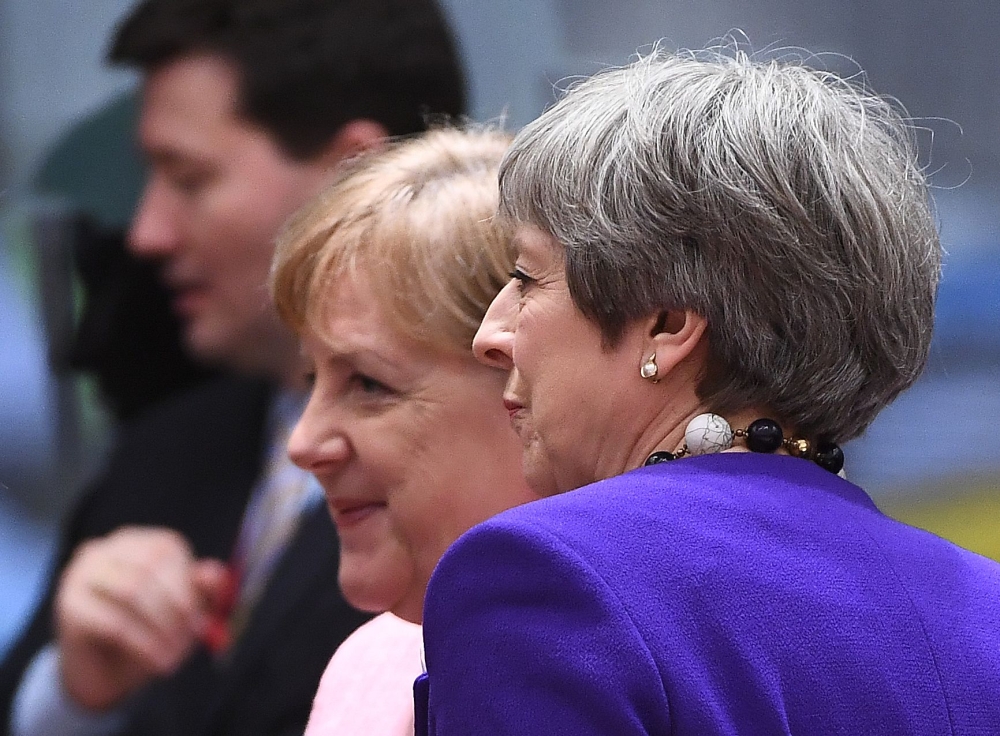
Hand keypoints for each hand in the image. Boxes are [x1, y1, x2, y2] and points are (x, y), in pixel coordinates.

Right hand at [54, 526, 227, 710]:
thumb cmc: (146, 631)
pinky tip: (157, 662)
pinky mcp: (68, 605)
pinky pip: (112, 622)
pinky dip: (143, 644)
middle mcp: (105, 549)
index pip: (167, 549)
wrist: (101, 671)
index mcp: (136, 542)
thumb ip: (201, 589)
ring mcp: (80, 574)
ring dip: (161, 627)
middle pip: (149, 566)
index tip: (203, 618)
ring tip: (175, 655)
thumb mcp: (180, 610)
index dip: (189, 584)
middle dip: (176, 605)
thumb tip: (218, 574)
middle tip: (193, 636)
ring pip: (131, 591)